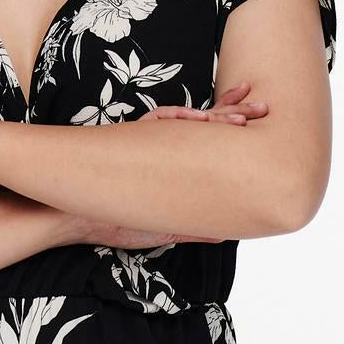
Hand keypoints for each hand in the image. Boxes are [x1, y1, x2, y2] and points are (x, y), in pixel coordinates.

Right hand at [102, 82, 264, 245]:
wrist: (80, 220)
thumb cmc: (118, 224)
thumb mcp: (166, 229)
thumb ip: (194, 229)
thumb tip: (223, 236)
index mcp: (175, 166)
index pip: (211, 144)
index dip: (234, 130)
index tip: (256, 122)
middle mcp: (165, 148)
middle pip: (207, 125)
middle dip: (235, 113)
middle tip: (263, 107)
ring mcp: (150, 141)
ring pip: (188, 120)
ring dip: (214, 116)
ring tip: (240, 116)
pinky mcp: (133, 137)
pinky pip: (159, 121)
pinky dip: (179, 118)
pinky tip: (199, 119)